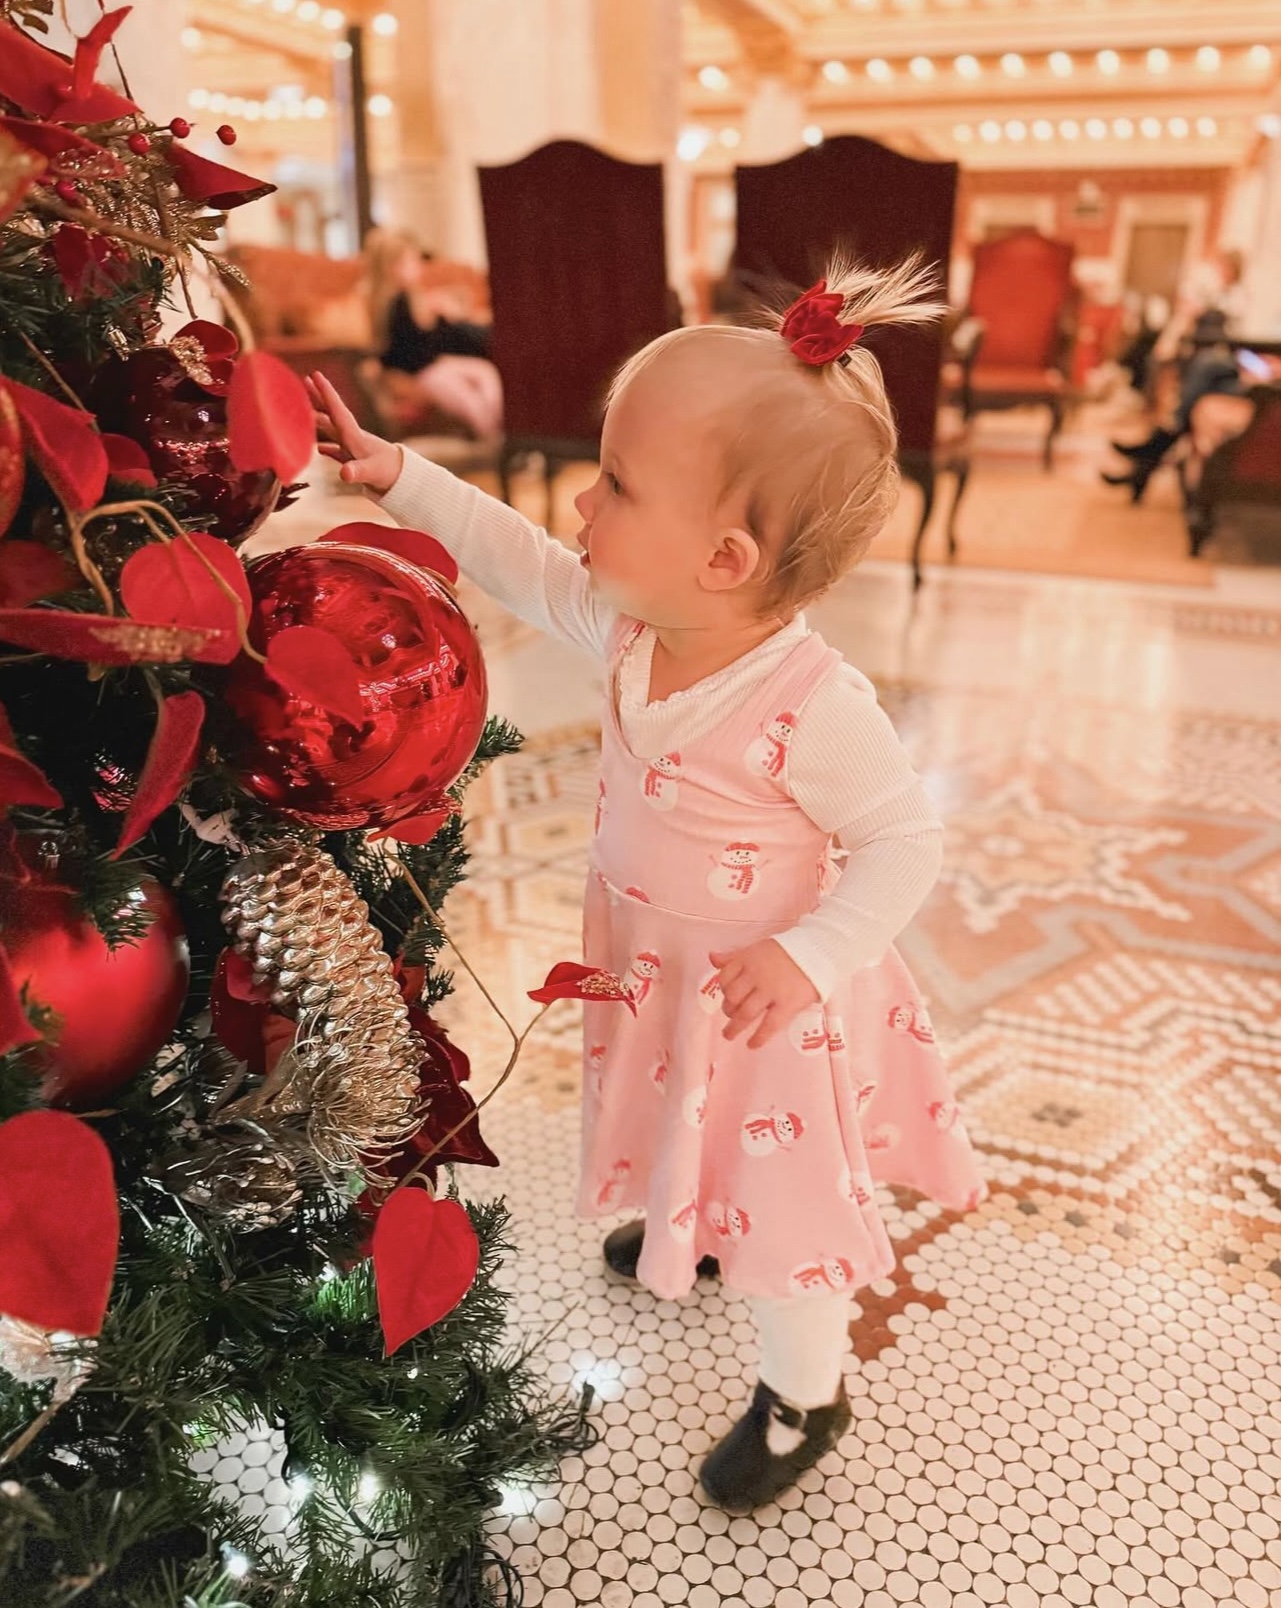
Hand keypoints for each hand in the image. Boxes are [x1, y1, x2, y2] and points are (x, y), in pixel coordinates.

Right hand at [307, 370, 401, 494]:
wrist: (404, 480)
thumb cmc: (388, 473)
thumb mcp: (370, 472)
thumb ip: (357, 471)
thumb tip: (344, 473)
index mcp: (353, 436)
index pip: (337, 410)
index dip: (325, 392)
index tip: (315, 374)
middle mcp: (351, 438)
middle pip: (331, 414)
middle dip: (319, 397)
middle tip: (305, 379)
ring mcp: (352, 448)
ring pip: (331, 429)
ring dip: (318, 419)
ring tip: (305, 410)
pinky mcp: (354, 461)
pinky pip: (336, 450)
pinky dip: (326, 447)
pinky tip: (319, 448)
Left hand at [708, 940, 818, 1049]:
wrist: (818, 950)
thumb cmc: (787, 950)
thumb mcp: (757, 948)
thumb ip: (734, 955)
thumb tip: (712, 958)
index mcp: (747, 959)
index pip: (724, 977)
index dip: (722, 989)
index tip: (727, 996)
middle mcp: (756, 975)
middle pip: (732, 997)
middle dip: (728, 1009)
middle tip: (730, 1017)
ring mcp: (770, 991)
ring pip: (745, 1013)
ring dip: (734, 1028)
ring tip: (729, 1035)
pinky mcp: (787, 1004)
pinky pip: (769, 1025)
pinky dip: (759, 1038)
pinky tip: (752, 1045)